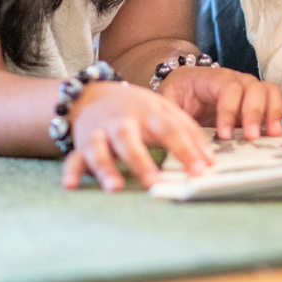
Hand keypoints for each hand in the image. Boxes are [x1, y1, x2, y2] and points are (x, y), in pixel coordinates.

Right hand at [62, 80, 216, 192]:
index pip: (171, 130)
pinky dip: (71, 172)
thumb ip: (188, 131)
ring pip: (100, 150)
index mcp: (148, 112)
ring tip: (115, 187)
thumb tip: (210, 160)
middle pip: (131, 141)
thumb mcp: (164, 110)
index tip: (201, 170)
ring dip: (106, 168)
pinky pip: (73, 158)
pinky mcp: (81, 144)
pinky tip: (71, 185)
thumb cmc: (136, 107)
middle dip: (142, 162)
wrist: (93, 93)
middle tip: (155, 183)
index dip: (187, 149)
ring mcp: (100, 133)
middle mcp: (123, 122)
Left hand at [160, 66, 281, 139]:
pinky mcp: (261, 102)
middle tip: (250, 136)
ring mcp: (251, 89)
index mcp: (212, 78)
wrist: (183, 84)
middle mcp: (236, 79)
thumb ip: (172, 113)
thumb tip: (176, 135)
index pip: (228, 88)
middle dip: (254, 113)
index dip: (228, 110)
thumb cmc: (176, 95)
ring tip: (274, 135)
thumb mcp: (167, 101)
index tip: (222, 134)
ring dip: (274, 113)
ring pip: (271, 92)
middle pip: (253, 88)